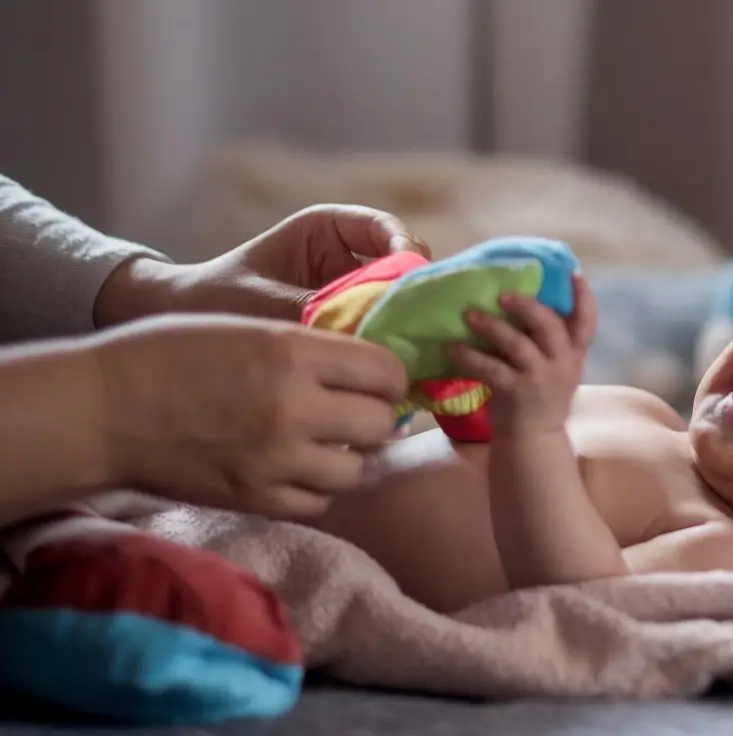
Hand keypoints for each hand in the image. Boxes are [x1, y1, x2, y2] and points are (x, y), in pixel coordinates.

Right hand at [89, 314, 408, 518]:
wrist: (101, 410)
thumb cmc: (168, 354)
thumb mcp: (248, 327)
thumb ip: (310, 349)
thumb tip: (371, 373)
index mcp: (291, 353)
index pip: (386, 372)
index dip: (389, 377)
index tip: (379, 381)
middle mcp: (293, 408)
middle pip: (381, 424)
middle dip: (375, 416)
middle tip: (355, 412)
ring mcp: (276, 460)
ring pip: (356, 469)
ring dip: (348, 456)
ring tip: (324, 442)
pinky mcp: (255, 499)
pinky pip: (319, 502)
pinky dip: (316, 488)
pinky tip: (297, 469)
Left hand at [95, 204, 430, 325]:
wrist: (180, 329)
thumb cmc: (214, 298)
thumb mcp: (263, 302)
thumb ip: (313, 311)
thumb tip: (362, 337)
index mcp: (329, 231)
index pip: (386, 230)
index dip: (407, 251)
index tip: (410, 280)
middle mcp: (350, 260)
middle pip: (405, 272)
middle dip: (416, 299)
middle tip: (422, 329)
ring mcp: (355, 297)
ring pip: (401, 308)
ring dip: (406, 331)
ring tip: (410, 357)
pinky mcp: (353, 333)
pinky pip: (383, 338)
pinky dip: (390, 355)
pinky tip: (392, 377)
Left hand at [450, 275, 595, 435]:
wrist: (533, 439)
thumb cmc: (541, 396)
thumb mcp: (556, 368)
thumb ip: (548, 342)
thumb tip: (521, 302)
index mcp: (574, 355)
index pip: (586, 323)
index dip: (583, 297)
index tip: (574, 273)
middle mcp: (561, 364)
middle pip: (549, 326)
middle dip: (527, 306)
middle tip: (502, 295)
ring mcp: (539, 379)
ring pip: (516, 344)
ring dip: (491, 326)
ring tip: (469, 315)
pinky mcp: (515, 392)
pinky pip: (490, 367)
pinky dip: (469, 355)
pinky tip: (453, 347)